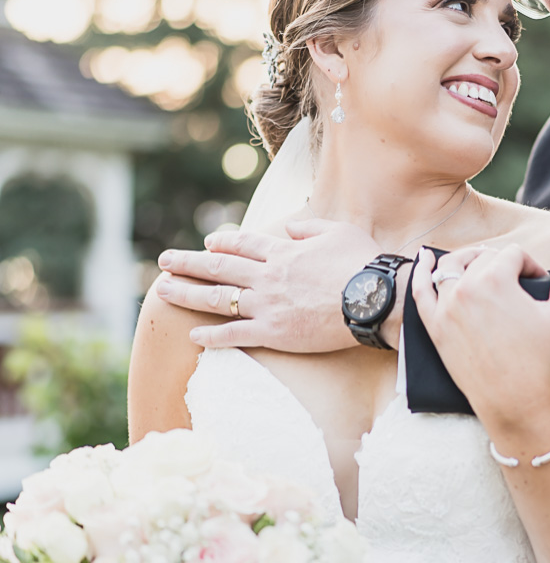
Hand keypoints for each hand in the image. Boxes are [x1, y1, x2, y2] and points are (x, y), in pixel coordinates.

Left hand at [156, 219, 380, 351]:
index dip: (222, 243)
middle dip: (187, 263)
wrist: (374, 299)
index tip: (207, 244)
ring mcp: (267, 305)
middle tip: (163, 261)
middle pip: (218, 267)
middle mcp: (267, 276)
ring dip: (187, 292)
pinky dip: (212, 335)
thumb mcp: (338, 232)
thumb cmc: (362, 263)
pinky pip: (234, 334)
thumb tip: (292, 228)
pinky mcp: (274, 333)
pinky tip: (194, 334)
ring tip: (162, 290)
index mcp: (283, 252)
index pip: (243, 245)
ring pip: (217, 297)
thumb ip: (309, 228)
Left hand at [411, 239, 549, 432]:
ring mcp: (447, 307)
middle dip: (504, 265)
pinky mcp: (435, 325)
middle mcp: (467, 288)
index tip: (538, 283)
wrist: (514, 398)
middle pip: (484, 258)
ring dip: (467, 259)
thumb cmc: (541, 357)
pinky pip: (421, 290)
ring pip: (452, 266)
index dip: (530, 265)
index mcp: (496, 280)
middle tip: (517, 284)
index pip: (514, 254)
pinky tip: (424, 257)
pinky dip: (421, 270)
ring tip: (480, 264)